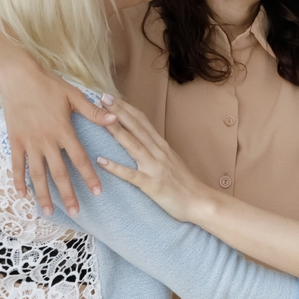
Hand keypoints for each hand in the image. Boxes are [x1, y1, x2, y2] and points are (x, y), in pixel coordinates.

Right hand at [0, 59, 116, 216]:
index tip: (97, 192)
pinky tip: (22, 196)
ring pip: (37, 174)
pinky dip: (18, 180)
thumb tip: (116, 120)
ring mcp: (29, 143)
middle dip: (67, 194)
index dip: (89, 177)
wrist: (18, 78)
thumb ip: (94, 112)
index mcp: (64, 131)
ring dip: (42, 194)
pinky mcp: (15, 141)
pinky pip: (17, 165)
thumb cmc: (49, 85)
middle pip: (59, 173)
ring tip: (47, 212)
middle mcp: (46, 141)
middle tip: (76, 212)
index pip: (80, 159)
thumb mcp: (75, 96)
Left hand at [95, 95, 207, 222]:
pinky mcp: (152, 185)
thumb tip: (142, 140)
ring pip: (133, 145)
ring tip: (100, 119)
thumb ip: (157, 149)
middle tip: (103, 97)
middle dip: (119, 111)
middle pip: (137, 127)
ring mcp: (155, 167)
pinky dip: (115, 167)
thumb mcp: (171, 160)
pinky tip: (101, 161)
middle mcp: (158, 152)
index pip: (142, 121)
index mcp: (161, 145)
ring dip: (117, 131)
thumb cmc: (184, 183)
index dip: (127, 108)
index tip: (112, 97)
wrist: (198, 201)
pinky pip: (131, 175)